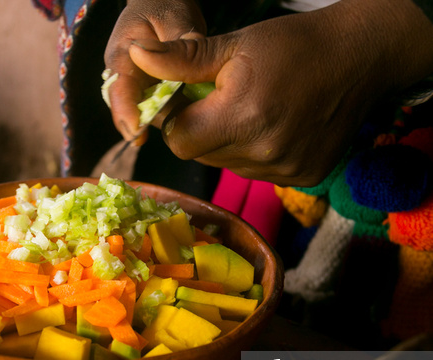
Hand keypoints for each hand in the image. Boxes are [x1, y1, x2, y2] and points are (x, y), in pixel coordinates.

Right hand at [103, 0, 205, 140]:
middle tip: (147, 139)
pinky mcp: (144, 88)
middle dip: (136, 124)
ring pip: (138, 109)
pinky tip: (181, 122)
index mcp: (123, 53)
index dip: (125, 112)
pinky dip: (164, 114)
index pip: (119, 87)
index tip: (136, 131)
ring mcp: (131, 82)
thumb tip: (177, 68)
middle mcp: (122, 71)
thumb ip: (179, 43)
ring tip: (172, 131)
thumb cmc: (166, 7)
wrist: (159, 3)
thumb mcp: (175, 18)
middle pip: (124, 106)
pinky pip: (151, 106)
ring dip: (153, 121)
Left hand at [114, 0, 432, 186]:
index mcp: (242, 116)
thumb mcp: (232, 45)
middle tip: (220, 101)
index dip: (177, 119)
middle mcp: (264, 152)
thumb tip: (136, 56)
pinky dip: (254, 153)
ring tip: (250, 110)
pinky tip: (272, 126)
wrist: (360, 56)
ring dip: (226, 143)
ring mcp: (286, 169)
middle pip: (202, 156)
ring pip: (227, 166)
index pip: (179, 141)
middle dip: (201, 130)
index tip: (191, 99)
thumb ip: (179, 59)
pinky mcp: (303, 177)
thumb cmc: (292, 44)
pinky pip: (256, 172)